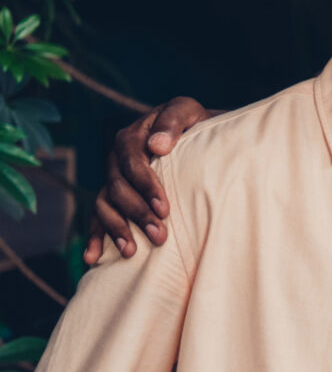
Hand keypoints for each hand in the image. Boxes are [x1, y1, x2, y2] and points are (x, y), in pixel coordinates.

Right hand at [85, 97, 209, 263]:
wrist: (199, 134)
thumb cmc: (198, 124)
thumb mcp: (190, 112)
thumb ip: (173, 121)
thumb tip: (156, 145)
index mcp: (134, 136)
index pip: (132, 162)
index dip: (145, 185)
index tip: (164, 208)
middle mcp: (118, 158)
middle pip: (118, 187)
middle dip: (137, 214)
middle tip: (161, 236)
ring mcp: (115, 178)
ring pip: (105, 204)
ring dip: (116, 229)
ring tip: (132, 253)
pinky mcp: (116, 196)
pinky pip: (99, 215)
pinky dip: (95, 236)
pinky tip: (93, 258)